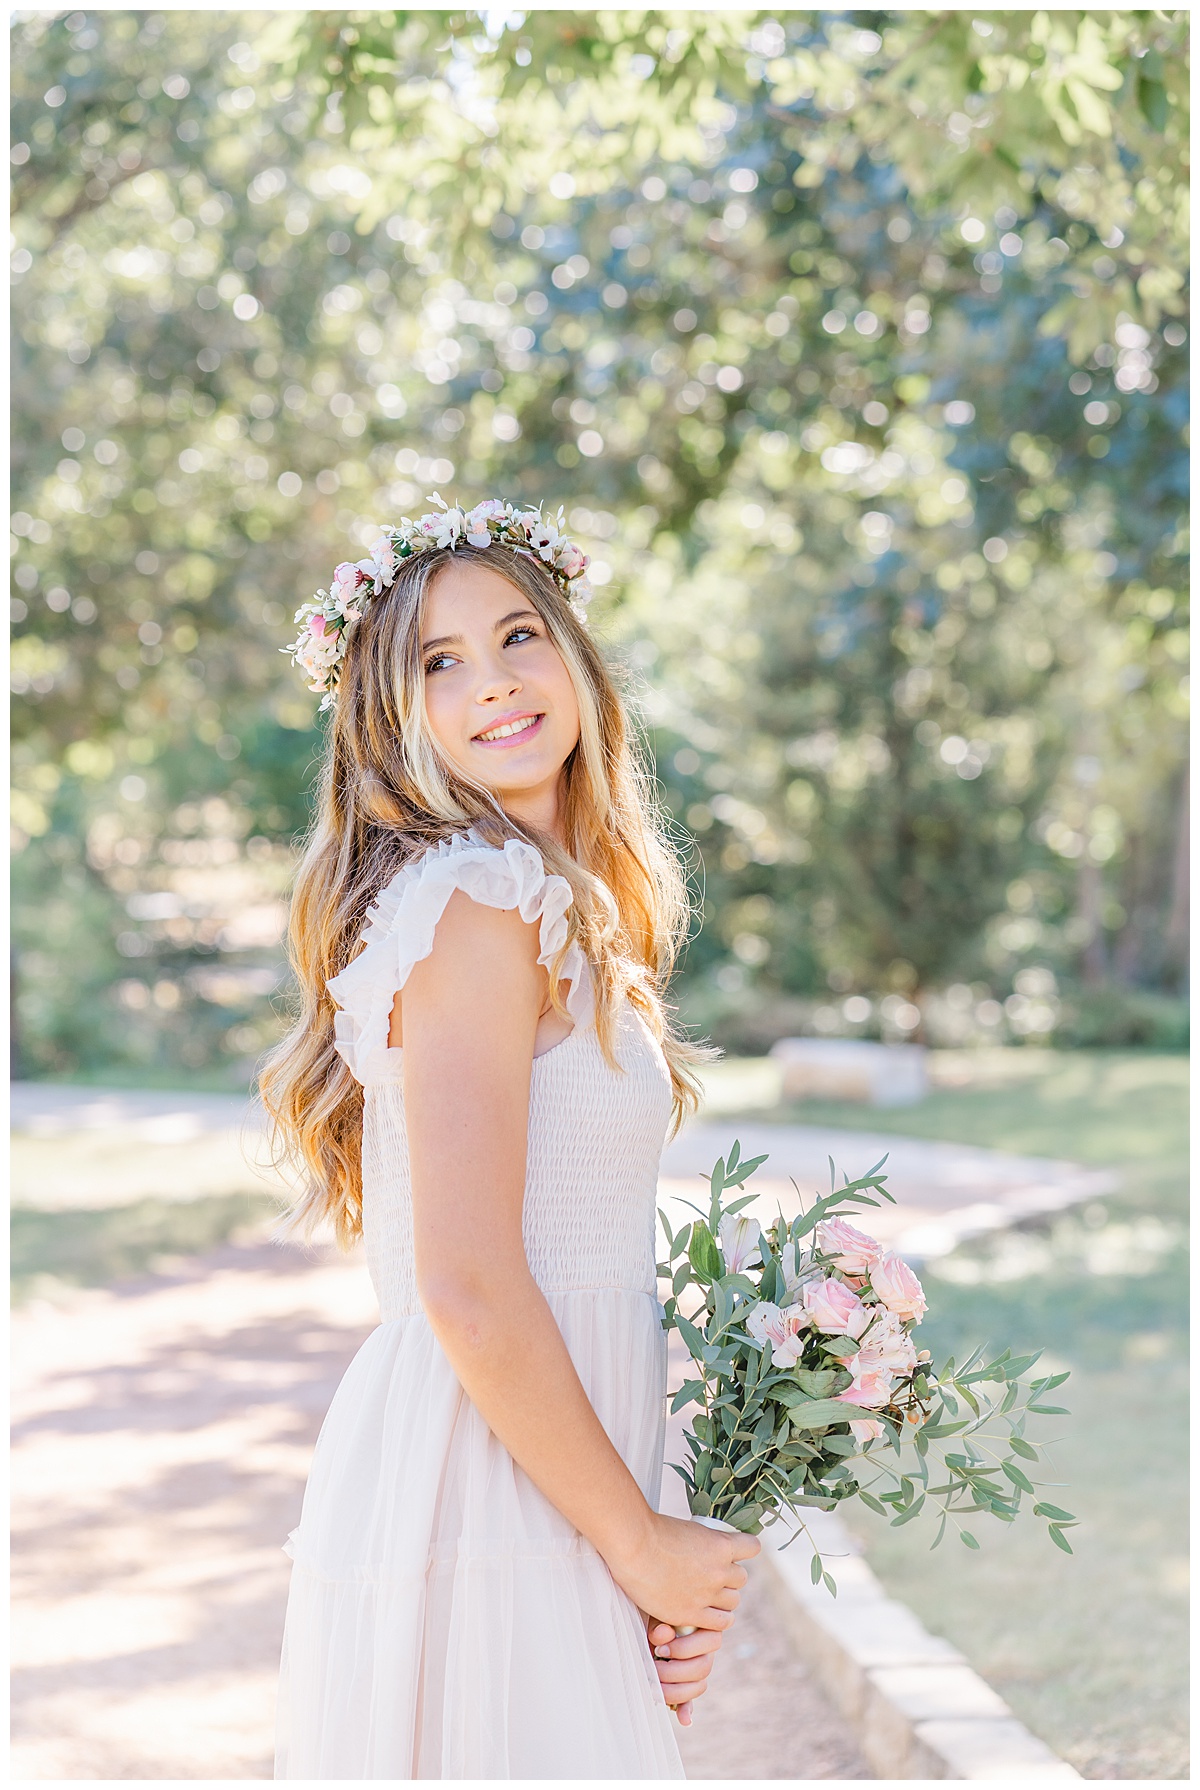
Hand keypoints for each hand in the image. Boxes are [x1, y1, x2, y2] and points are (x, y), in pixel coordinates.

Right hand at [607, 1510, 758, 1632]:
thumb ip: (702, 1541)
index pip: (752, 1547)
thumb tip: (706, 1545)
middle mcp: (719, 1570)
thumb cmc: (652, 1531)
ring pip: (733, 1601)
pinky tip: (705, 1614)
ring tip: (708, 1596)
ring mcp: (707, 1594)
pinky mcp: (692, 1614)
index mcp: (721, 1544)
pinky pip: (720, 1623)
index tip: (732, 1552)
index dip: (743, 1549)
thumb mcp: (687, 1528)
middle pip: (741, 1578)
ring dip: (723, 1599)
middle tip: (712, 1576)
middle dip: (729, 1577)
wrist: (633, 1547)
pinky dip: (716, 1619)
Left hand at [646, 1617, 722, 1727]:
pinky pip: (690, 1700)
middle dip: (675, 1672)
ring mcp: (698, 1668)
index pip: (710, 1642)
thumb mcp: (660, 1612)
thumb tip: (663, 1635)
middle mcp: (707, 1650)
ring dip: (675, 1691)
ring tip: (654, 1686)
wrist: (652, 1615)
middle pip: (703, 1668)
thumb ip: (663, 1622)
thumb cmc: (659, 1611)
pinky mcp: (686, 1684)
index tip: (660, 1650)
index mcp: (707, 1628)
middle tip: (653, 1668)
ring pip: (698, 1686)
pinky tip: (684, 1719)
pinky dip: (686, 1710)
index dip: (684, 1650)